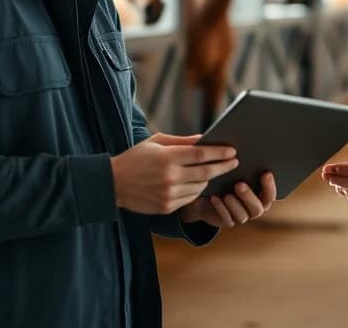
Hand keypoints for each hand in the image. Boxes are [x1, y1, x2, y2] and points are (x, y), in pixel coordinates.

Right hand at [110, 133, 237, 214]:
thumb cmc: (136, 158)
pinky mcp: (167, 207)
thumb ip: (182, 141)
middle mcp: (170, 177)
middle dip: (223, 167)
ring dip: (211, 179)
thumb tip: (205, 139)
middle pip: (206, 172)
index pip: (202, 155)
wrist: (113, 183)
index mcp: (168, 157)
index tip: (232, 151)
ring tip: (217, 171)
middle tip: (234, 162)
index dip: (220, 153)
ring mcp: (169, 194)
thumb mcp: (156, 142)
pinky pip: (190, 198)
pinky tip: (202, 184)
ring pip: (200, 187)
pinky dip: (198, 190)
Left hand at [179, 172, 276, 227]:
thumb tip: (244, 150)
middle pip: (257, 207)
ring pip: (242, 215)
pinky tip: (214, 198)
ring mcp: (241, 216)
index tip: (266, 173)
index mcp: (260, 196)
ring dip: (234, 204)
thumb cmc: (226, 178)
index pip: (270, 195)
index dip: (270, 186)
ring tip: (226, 194)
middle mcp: (253, 208)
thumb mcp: (235, 172)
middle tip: (239, 184)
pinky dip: (221, 208)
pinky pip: (226, 218)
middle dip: (249, 196)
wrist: (208, 194)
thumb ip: (243, 166)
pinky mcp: (227, 221)